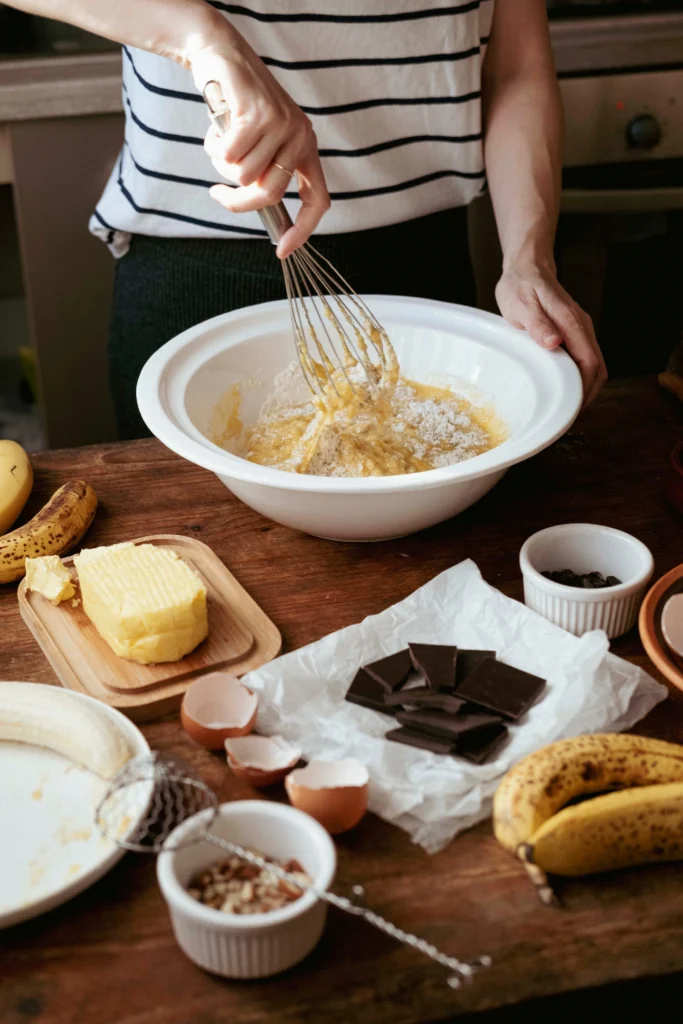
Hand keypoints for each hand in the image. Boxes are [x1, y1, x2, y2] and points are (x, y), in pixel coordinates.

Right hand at [189, 33, 329, 258]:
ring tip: (222, 138)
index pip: (318, 201)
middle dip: (237, 201)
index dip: (303, 231)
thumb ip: (262, 170)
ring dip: (222, 164)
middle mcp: (300, 137)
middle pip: (269, 195)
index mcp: (306, 148)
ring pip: (244, 176)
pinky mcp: (258, 115)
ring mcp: (282, 125)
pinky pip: (230, 155)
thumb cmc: (236, 106)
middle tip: (217, 192)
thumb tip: (252, 205)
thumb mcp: (257, 141)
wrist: (221, 56)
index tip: (282, 251)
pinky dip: (214, 145)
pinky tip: (217, 126)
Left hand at [495, 262, 606, 407]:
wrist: (527, 268)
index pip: (589, 363)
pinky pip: (583, 359)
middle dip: (587, 395)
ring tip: (566, 408)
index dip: (584, 389)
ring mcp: (579, 330)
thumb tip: (554, 343)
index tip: (571, 409)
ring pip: (593, 365)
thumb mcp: (522, 304)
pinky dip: (579, 378)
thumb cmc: (521, 286)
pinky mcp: (573, 333)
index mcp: (571, 323)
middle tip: (568, 416)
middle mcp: (581, 327)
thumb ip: (538, 324)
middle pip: (597, 368)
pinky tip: (565, 389)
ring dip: (584, 388)